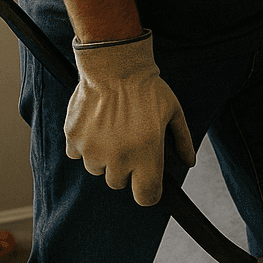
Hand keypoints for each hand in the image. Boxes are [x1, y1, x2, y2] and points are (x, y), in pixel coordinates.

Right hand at [64, 30, 196, 205]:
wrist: (114, 65)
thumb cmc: (148, 89)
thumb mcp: (173, 111)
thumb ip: (183, 140)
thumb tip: (189, 163)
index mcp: (146, 155)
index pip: (146, 197)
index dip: (148, 191)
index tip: (147, 181)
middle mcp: (118, 159)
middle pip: (119, 183)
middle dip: (124, 167)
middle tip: (129, 141)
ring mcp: (93, 151)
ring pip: (97, 169)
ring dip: (103, 156)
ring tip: (111, 128)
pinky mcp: (73, 140)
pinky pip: (76, 154)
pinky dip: (84, 144)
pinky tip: (94, 123)